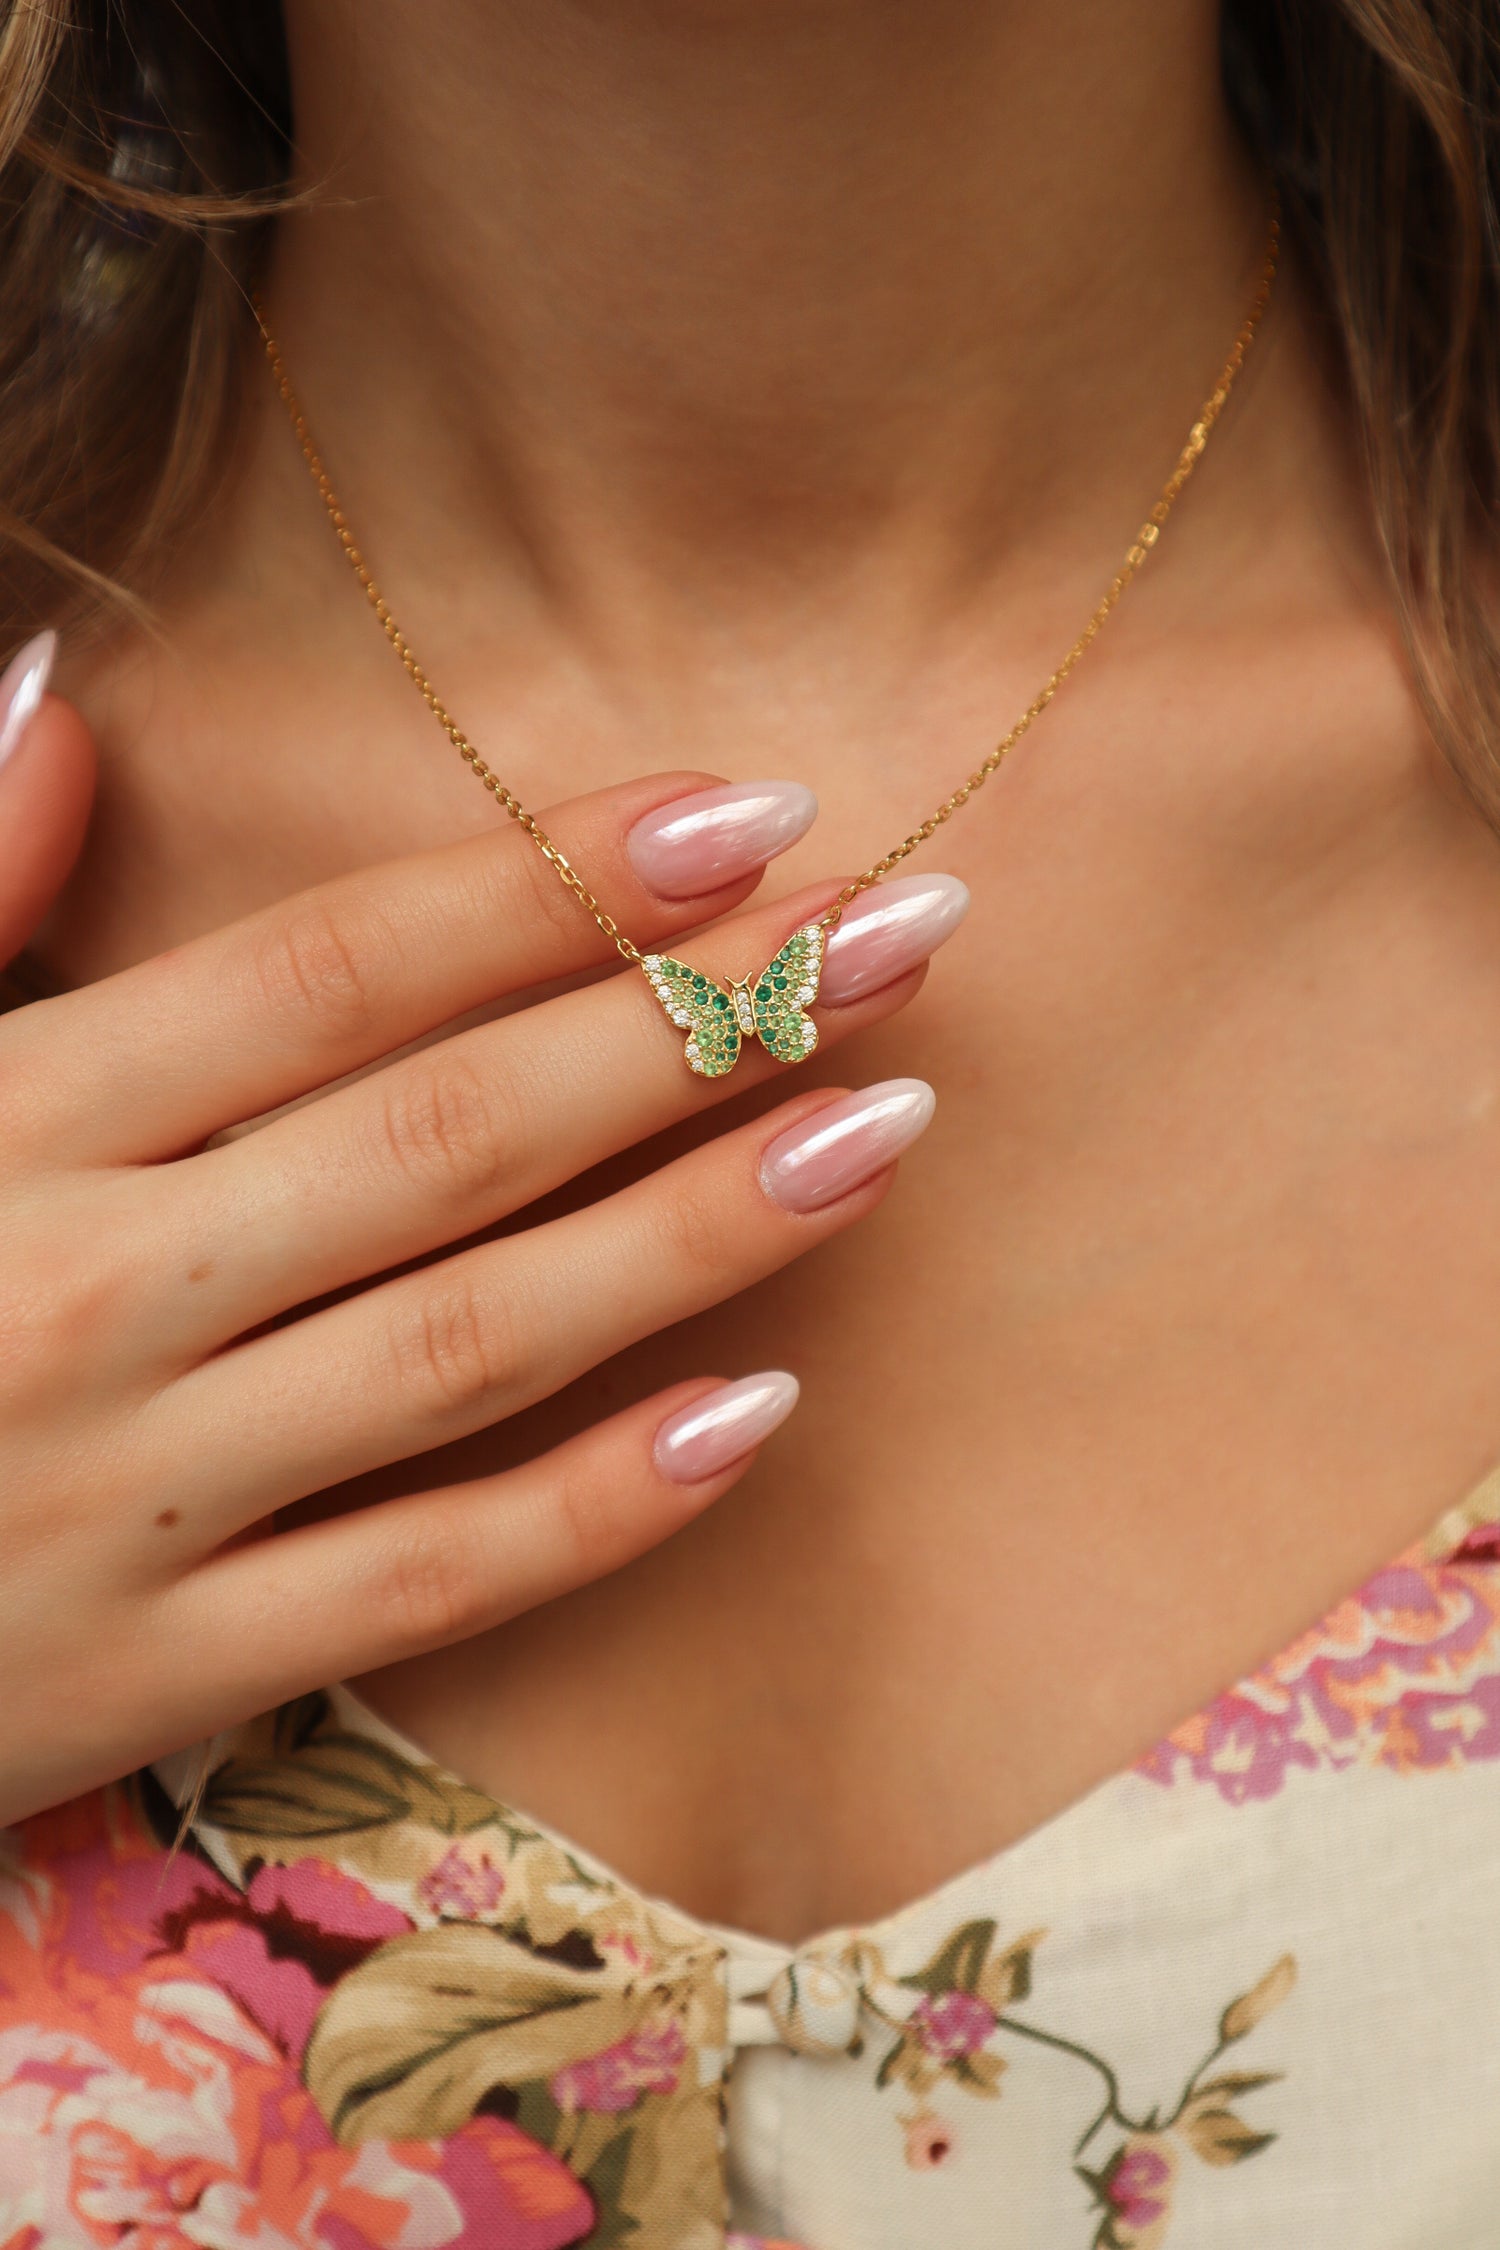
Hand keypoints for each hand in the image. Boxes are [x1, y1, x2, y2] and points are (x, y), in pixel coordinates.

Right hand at [0, 654, 966, 1825]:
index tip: (752, 811)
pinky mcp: (150, 1672)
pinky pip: (417, 1584)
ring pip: (469, 1343)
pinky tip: (756, 1415)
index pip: (335, 969)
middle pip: (449, 1132)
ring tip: (888, 1127)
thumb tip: (56, 686)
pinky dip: (590, 1506)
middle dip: (694, 1021)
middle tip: (907, 931)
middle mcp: (87, 1291)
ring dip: (697, 1231)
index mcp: (11, 1121)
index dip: (554, 880)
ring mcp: (129, 1496)